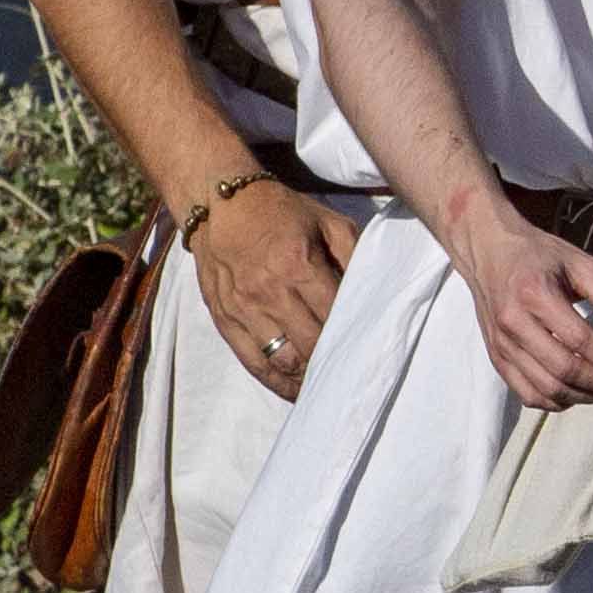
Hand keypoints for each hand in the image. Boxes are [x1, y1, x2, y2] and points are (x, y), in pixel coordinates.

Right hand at [186, 181, 357, 399]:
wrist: (220, 204)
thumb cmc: (283, 212)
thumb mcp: (329, 222)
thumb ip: (354, 257)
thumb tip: (372, 294)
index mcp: (299, 265)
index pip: (333, 316)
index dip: (353, 336)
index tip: (369, 350)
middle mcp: (269, 291)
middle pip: (310, 343)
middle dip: (333, 361)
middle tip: (353, 371)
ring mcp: (243, 308)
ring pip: (282, 360)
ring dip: (306, 377)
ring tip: (326, 383)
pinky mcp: (223, 318)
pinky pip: (251, 361)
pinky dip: (275, 381)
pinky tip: (294, 388)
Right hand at [442, 197, 592, 410]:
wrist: (489, 250)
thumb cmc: (541, 255)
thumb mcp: (582, 264)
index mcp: (536, 295)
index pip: (581, 342)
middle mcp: (514, 323)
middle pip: (563, 370)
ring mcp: (501, 343)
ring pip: (546, 388)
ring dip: (583, 397)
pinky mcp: (496, 357)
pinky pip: (526, 393)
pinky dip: (555, 402)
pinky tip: (577, 394)